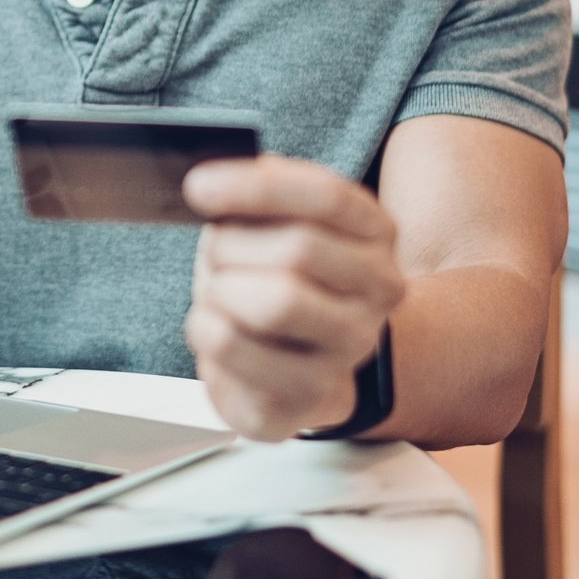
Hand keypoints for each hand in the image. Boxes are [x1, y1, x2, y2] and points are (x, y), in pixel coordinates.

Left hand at [181, 155, 404, 441]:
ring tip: (218, 290)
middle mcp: (380, 291)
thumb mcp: (275, 222)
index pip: (327, 198)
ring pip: (276, 303)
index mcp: (376, 232)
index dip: (257, 188)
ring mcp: (352, 348)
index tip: (198, 186)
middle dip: (234, 245)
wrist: (300, 361)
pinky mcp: (309, 396)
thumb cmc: (279, 276)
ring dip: (222, 288)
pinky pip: (236, 349)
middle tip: (215, 254)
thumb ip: (257, 194)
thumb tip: (211, 183)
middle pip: (300, 250)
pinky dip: (205, 328)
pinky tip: (215, 326)